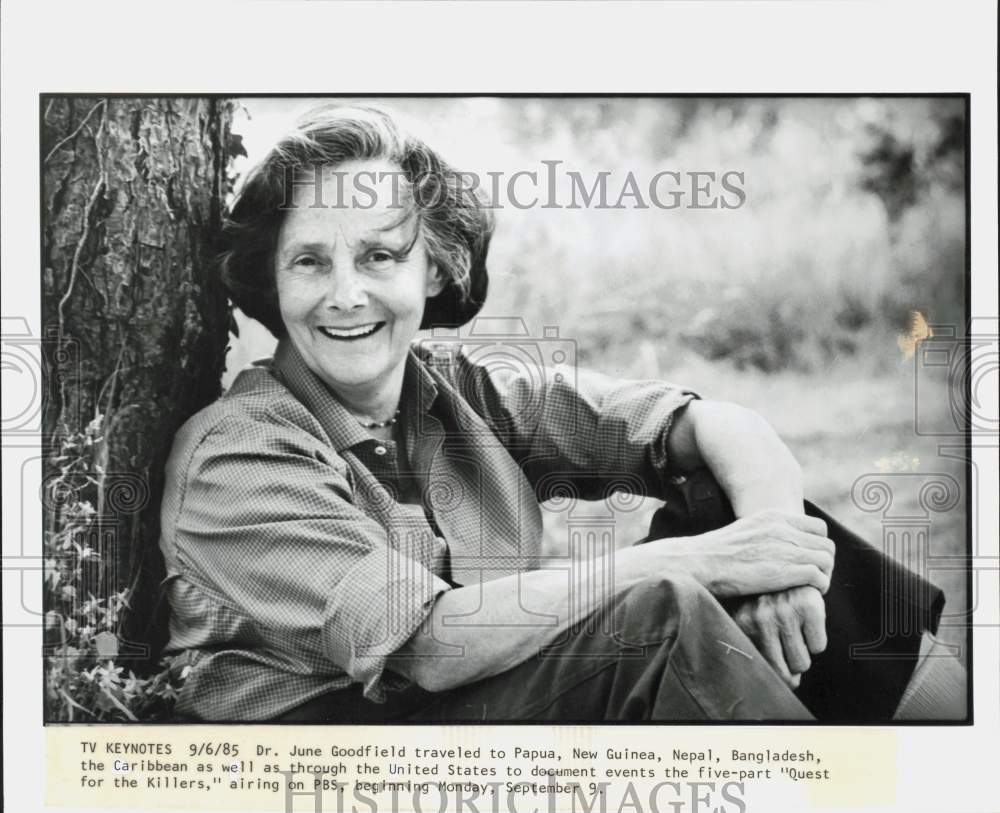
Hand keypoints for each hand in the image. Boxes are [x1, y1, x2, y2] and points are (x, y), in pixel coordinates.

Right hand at [666, 509, 833, 597]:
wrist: (701, 564)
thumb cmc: (716, 555)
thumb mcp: (745, 532)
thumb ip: (766, 534)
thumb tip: (779, 547)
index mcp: (774, 516)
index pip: (817, 528)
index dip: (817, 546)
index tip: (808, 561)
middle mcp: (783, 529)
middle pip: (826, 544)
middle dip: (824, 562)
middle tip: (814, 578)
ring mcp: (785, 548)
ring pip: (827, 559)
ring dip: (824, 576)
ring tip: (812, 588)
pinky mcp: (786, 570)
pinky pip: (819, 576)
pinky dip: (819, 587)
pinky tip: (808, 594)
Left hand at [732, 586, 827, 688]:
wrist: (786, 567)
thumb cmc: (767, 602)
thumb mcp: (752, 622)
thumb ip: (759, 650)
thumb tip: (786, 685)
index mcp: (743, 623)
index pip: (759, 670)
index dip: (773, 678)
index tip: (778, 678)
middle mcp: (761, 618)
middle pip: (786, 673)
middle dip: (789, 663)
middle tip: (787, 644)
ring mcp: (784, 611)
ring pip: (802, 663)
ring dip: (802, 652)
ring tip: (795, 631)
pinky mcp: (809, 606)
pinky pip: (818, 647)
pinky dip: (816, 639)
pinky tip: (807, 622)